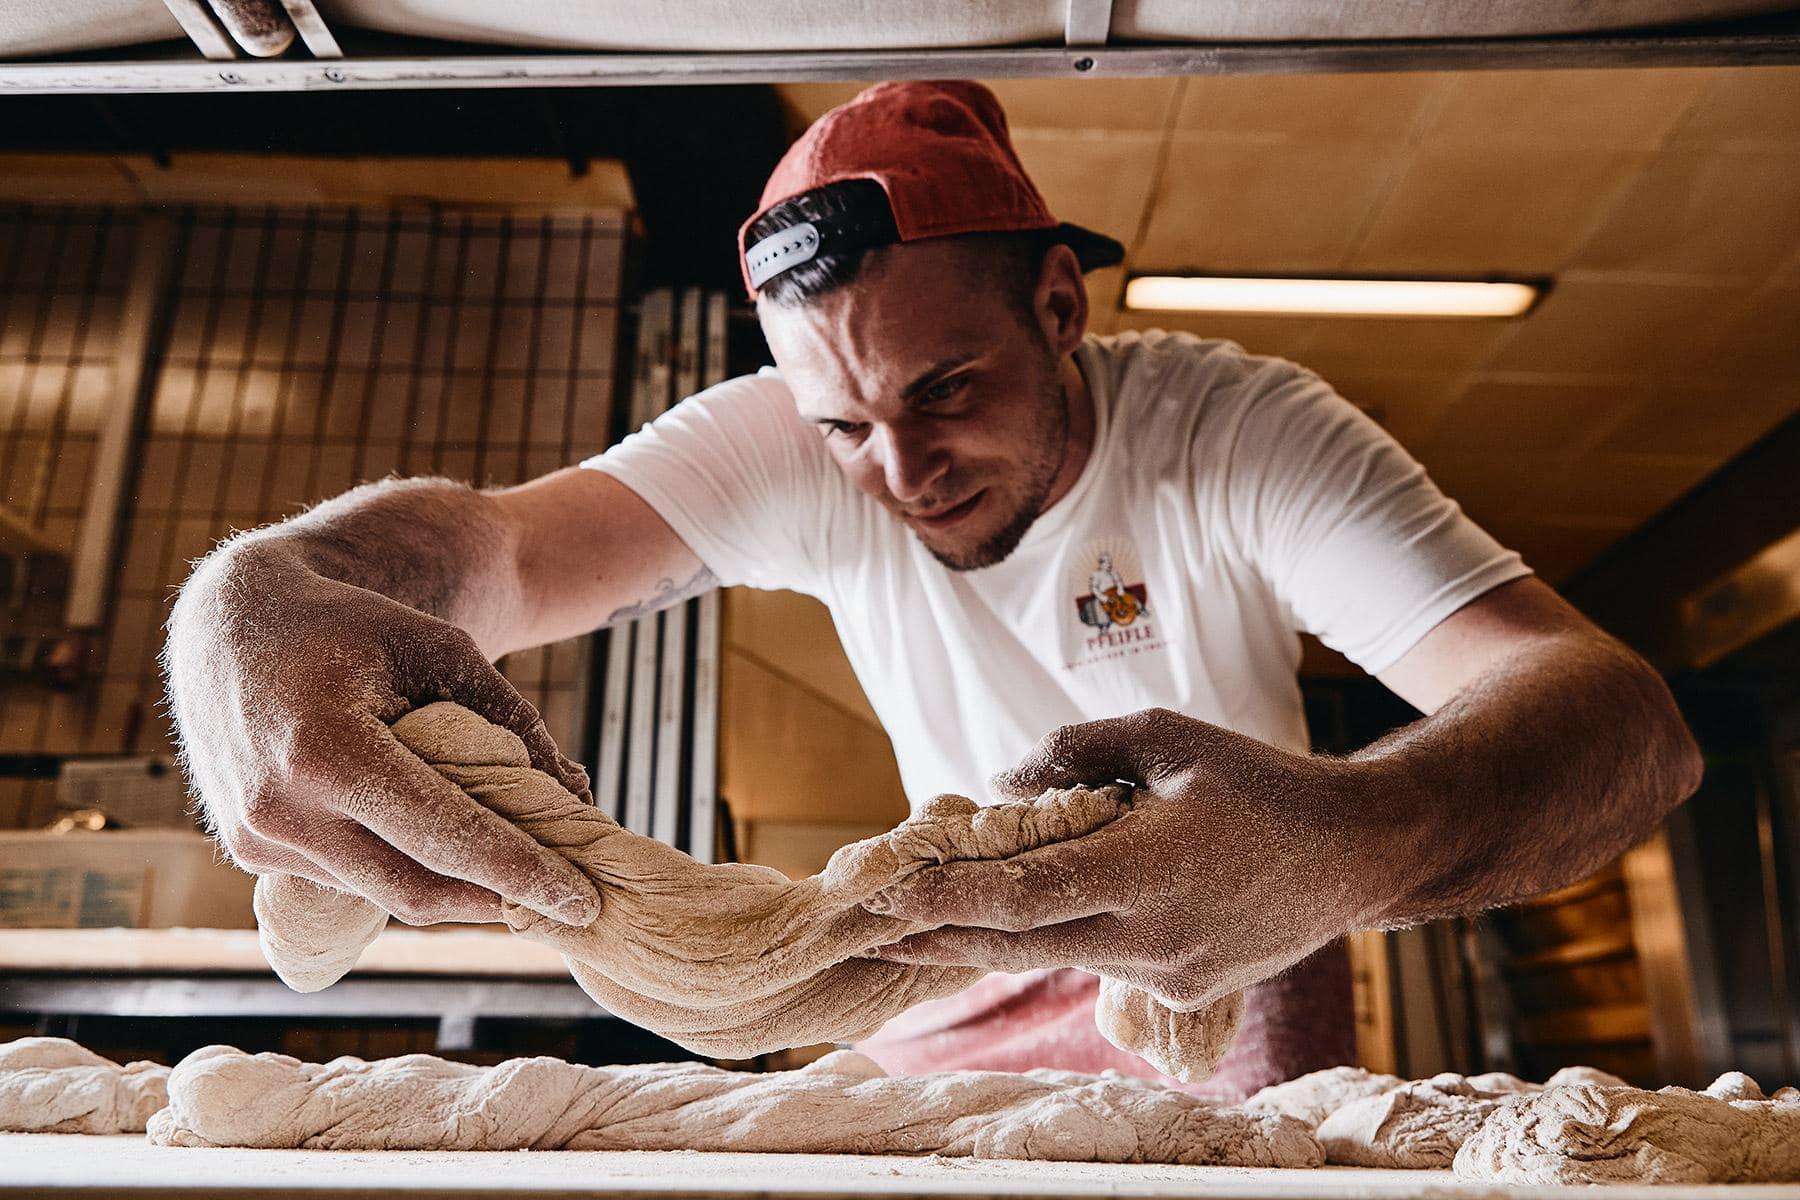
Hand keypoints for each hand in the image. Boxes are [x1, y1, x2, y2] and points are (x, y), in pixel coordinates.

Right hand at [165, 541, 600, 927]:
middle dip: (500, 900)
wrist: (234, 626)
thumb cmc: (352, 627)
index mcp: (326, 750)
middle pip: (417, 887)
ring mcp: (258, 837)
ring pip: (385, 891)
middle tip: (569, 899)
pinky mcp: (250, 850)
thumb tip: (578, 795)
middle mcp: (281, 807)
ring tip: (520, 872)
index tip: (582, 899)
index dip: (520, 872)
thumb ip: (510, 720)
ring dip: (457, 890)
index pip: (444, 835)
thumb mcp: (441, 649)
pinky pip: (350, 877)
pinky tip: (445, 851)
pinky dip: (405, 869)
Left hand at [865, 708, 1390, 1009]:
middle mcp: (1150, 939)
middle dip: (938, 937)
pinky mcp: (1183, 993)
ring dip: (991, 937)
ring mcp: (1168, 977)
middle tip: (871, 931)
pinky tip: (1027, 919)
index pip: (1021, 898)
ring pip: (1054, 956)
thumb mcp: (1169, 738)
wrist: (1357, 852)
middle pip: (1017, 945)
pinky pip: (1100, 964)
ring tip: (924, 922)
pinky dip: (1057, 939)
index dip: (947, 900)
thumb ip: (1078, 752)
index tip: (887, 898)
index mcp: (1144, 872)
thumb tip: (1004, 782)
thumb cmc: (1260, 783)